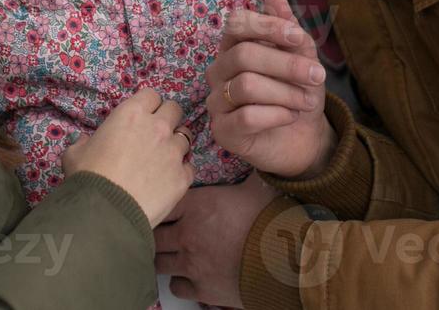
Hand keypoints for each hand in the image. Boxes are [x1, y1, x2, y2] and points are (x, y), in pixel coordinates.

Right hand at [60, 88, 194, 226]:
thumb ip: (84, 142)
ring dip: (176, 144)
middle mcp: (158, 127)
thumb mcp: (75, 153)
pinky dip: (181, 171)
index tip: (142, 116)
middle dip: (167, 118)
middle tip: (156, 133)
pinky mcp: (183, 177)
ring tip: (164, 157)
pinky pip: (189, 167)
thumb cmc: (88, 177)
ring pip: (186, 137)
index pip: (151, 95)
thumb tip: (86, 142)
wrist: (107, 211)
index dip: (148, 104)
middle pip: (175, 109)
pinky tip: (169, 180)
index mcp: (131, 114)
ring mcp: (174, 151)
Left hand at [154, 174, 281, 306]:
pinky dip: (179, 281)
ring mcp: (191, 263)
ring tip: (169, 253)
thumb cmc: (270, 220)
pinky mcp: (201, 288)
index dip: (160, 204)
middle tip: (162, 231)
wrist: (284, 260)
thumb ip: (245, 170)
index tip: (161, 205)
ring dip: (163, 258)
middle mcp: (186, 234)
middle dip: (155, 233)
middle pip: (154, 234)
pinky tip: (187, 275)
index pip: (161, 203)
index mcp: (195, 205)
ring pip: (159, 262)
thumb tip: (252, 150)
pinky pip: (176, 286)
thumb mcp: (256, 187)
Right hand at [207, 0, 336, 178]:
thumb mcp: (303, 59)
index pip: (237, 23)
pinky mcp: (222, 131)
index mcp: (234, 46)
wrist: (302, 138)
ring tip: (308, 101)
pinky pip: (247, 117)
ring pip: (246, 86)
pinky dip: (278, 114)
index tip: (298, 37)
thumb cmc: (296, 92)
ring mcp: (216, 101)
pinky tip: (291, 116)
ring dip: (287, 93)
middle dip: (287, 64)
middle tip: (318, 76)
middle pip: (244, 55)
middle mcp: (218, 71)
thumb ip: (290, 32)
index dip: (267, 26)